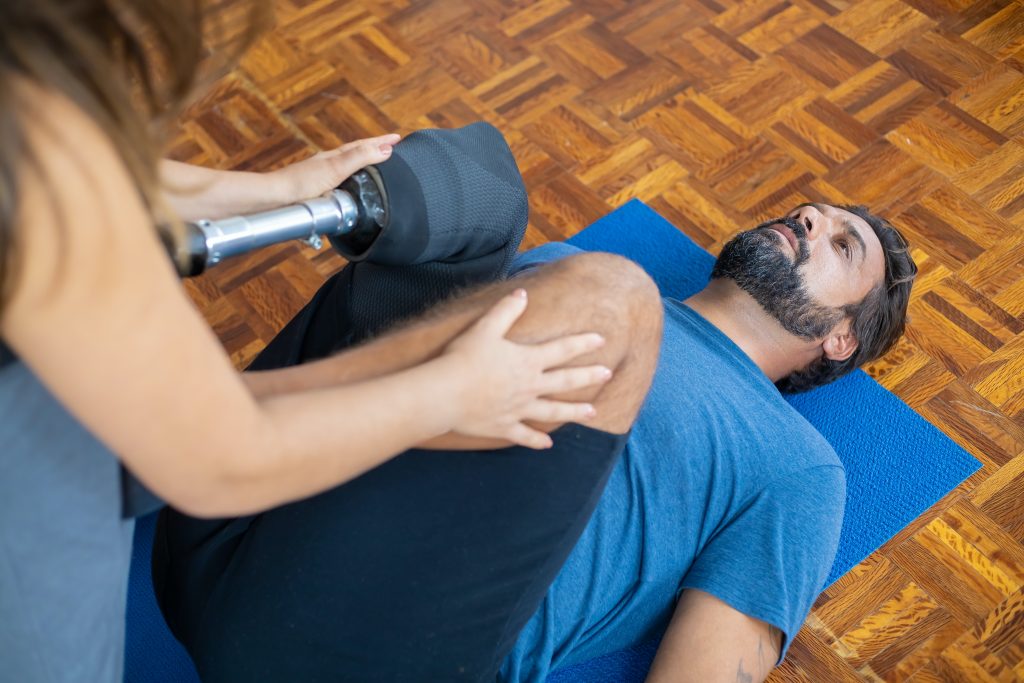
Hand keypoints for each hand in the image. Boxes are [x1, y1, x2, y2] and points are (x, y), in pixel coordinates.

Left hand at [268, 133, 401, 202]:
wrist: (275, 199)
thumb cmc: (301, 184)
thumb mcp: (336, 168)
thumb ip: (360, 158)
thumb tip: (386, 149)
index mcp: (335, 157)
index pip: (364, 146)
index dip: (381, 142)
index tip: (398, 139)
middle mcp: (328, 165)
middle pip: (356, 154)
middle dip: (375, 150)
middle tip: (392, 148)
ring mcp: (322, 178)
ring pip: (348, 169)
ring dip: (363, 165)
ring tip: (376, 167)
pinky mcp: (317, 193)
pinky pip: (340, 183)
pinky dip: (351, 182)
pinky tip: (351, 191)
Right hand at [442, 289, 612, 448]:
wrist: (444, 394)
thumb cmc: (463, 358)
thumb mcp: (485, 328)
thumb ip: (506, 311)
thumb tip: (522, 294)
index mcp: (527, 361)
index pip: (562, 349)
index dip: (582, 343)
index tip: (601, 339)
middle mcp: (529, 386)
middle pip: (565, 381)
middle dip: (588, 377)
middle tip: (608, 374)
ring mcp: (518, 409)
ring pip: (553, 411)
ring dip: (574, 412)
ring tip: (593, 413)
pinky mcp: (504, 427)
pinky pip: (524, 435)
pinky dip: (536, 441)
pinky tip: (547, 444)